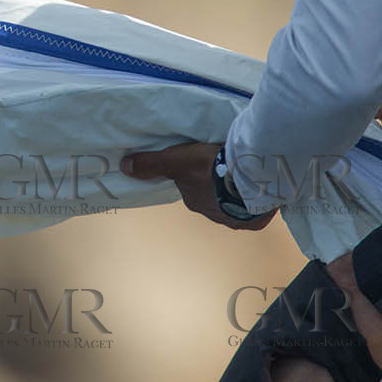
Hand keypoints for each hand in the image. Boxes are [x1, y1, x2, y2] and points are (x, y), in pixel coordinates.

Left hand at [120, 142, 276, 230]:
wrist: (249, 179)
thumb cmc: (210, 169)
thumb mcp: (176, 160)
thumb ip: (151, 164)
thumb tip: (124, 167)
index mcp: (194, 202)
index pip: (192, 188)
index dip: (197, 176)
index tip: (206, 164)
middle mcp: (213, 215)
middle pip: (212, 197)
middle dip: (216, 187)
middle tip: (225, 169)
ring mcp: (235, 220)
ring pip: (232, 205)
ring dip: (235, 195)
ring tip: (243, 177)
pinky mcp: (255, 221)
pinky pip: (252, 210)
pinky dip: (253, 202)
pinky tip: (257, 190)